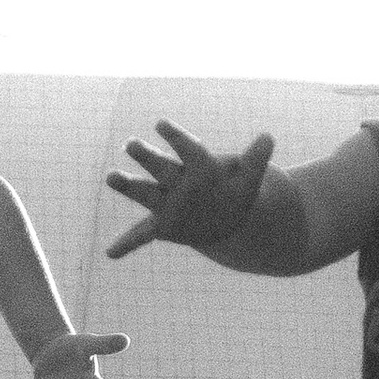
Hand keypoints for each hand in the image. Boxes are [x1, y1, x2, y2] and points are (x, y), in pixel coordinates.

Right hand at [104, 120, 273, 259]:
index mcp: (197, 165)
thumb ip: (256, 158)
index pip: (187, 148)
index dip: (176, 136)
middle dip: (147, 156)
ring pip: (146, 193)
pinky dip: (127, 244)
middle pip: (161, 166)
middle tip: (131, 143)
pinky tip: (110, 254)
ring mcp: (166, 203)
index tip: (161, 124)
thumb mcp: (251, 178)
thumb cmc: (235, 190)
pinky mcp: (162, 226)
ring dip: (129, 186)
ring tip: (111, 176)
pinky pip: (141, 235)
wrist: (227, 215)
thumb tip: (268, 137)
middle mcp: (176, 180)